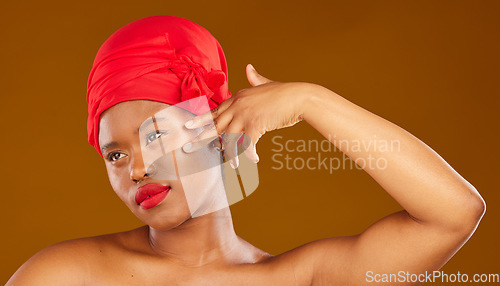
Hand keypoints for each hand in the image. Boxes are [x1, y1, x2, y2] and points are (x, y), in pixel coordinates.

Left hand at [182, 64, 307, 167]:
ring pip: (229, 138)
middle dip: (201, 138)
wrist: (299, 97)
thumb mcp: (266, 84)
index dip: (201, 119)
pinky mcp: (255, 124)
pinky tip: (254, 160)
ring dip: (230, 154)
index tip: (188, 126)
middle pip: (215, 125)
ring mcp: (245, 115)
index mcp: (238, 96)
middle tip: (188, 148)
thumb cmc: (285, 93)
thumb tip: (248, 68)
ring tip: (232, 166)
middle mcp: (238, 105)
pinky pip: (246, 144)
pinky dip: (249, 154)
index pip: (216, 110)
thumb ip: (255, 78)